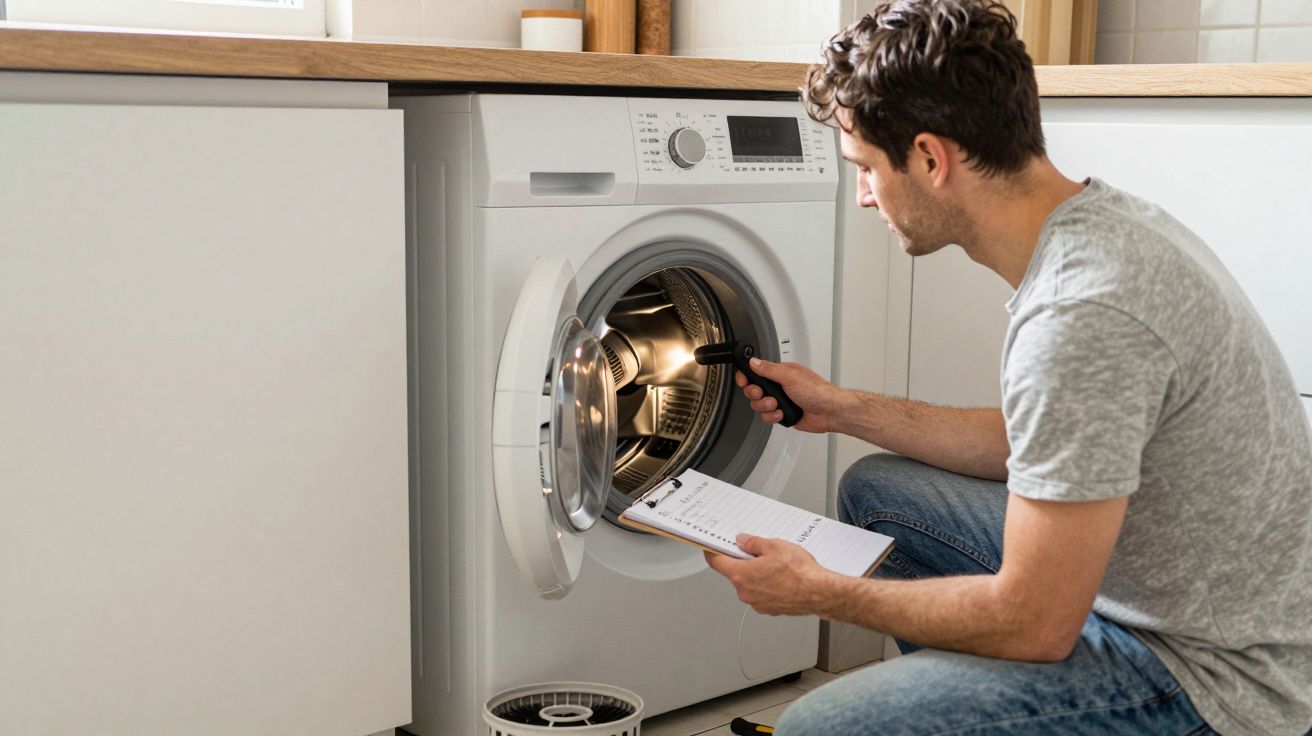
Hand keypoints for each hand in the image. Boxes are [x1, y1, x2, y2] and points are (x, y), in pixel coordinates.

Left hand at [704, 534, 840, 615]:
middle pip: (735, 574)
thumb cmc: (799, 572)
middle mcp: (746, 592)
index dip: (713, 553)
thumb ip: (753, 544)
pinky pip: (762, 594)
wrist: (819, 592)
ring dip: (757, 575)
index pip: (716, 563)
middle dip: (743, 562)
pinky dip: (768, 586)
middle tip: (759, 552)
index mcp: (741, 575)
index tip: (711, 548)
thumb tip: (742, 542)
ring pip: (750, 585)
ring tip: (777, 566)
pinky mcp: (770, 609)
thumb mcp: (774, 546)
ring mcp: (757, 603)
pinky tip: (783, 578)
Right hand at [737, 358, 843, 433]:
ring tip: (777, 405)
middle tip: (762, 394)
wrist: (828, 411)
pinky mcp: (782, 414)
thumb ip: (769, 369)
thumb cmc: (816, 391)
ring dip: (765, 406)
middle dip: (756, 394)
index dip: (747, 377)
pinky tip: (781, 414)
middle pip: (754, 390)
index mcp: (780, 373)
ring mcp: (780, 400)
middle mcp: (779, 386)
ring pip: (759, 405)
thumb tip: (754, 361)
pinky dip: (772, 417)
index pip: (756, 372)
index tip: (744, 381)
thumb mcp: (790, 376)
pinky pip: (767, 417)